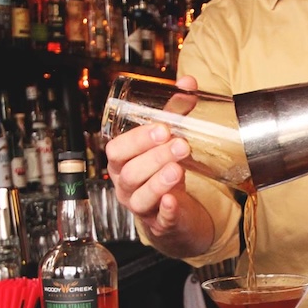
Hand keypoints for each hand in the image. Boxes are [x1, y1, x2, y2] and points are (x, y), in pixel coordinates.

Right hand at [104, 75, 213, 255]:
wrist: (176, 209)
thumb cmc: (163, 169)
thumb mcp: (166, 140)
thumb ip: (175, 112)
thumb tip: (188, 83)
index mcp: (122, 162)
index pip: (118, 150)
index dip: (137, 140)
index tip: (161, 128)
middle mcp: (126, 185)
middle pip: (132, 172)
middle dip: (155, 157)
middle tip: (179, 144)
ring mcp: (140, 207)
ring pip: (142, 196)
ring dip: (160, 181)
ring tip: (178, 167)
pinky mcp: (159, 224)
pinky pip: (159, 220)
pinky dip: (166, 210)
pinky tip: (174, 200)